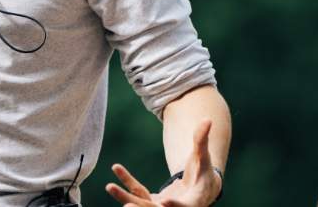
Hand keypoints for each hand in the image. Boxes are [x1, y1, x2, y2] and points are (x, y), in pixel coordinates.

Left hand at [106, 119, 220, 206]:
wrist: (199, 188)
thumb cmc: (203, 171)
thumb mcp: (203, 157)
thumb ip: (202, 140)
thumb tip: (207, 119)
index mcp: (194, 201)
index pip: (184, 206)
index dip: (175, 205)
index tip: (164, 201)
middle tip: (126, 206)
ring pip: (142, 203)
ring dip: (125, 197)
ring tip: (110, 186)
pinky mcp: (153, 202)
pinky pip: (138, 192)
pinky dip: (127, 182)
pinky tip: (117, 168)